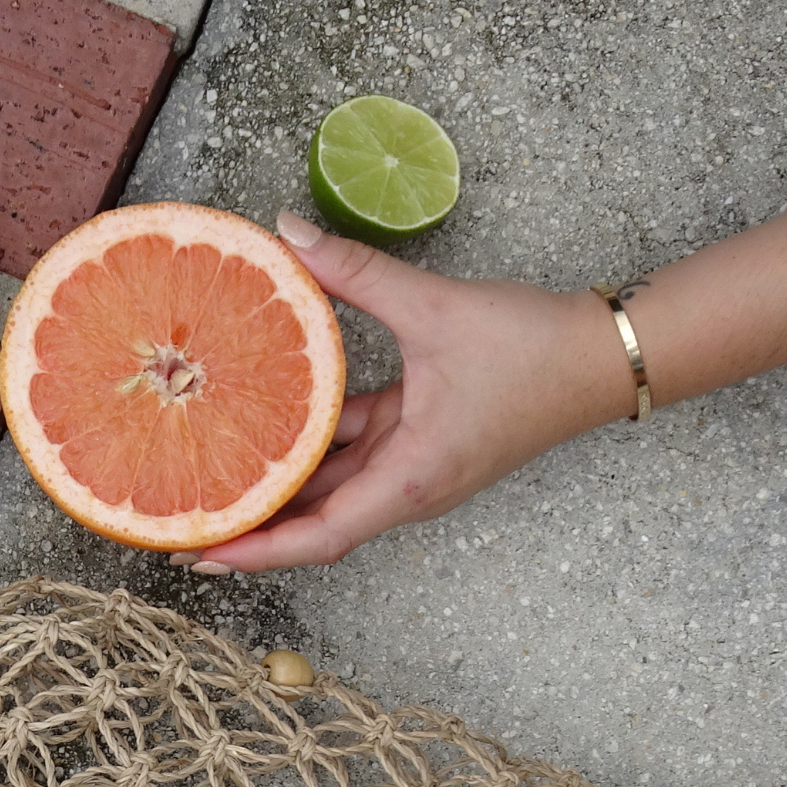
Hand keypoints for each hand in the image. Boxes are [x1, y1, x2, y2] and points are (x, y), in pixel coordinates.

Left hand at [180, 211, 631, 572]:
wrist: (602, 358)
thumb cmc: (533, 351)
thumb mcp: (436, 309)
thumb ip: (356, 273)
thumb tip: (287, 233)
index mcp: (413, 477)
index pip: (323, 535)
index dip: (260, 549)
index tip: (202, 553)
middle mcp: (411, 486)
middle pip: (319, 521)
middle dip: (255, 522)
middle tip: (183, 513)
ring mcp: (418, 468)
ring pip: (337, 487)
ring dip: (282, 485)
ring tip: (214, 469)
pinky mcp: (425, 442)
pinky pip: (359, 453)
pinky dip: (318, 444)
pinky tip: (275, 417)